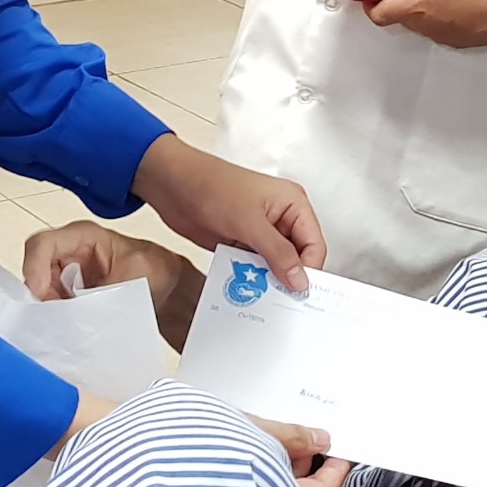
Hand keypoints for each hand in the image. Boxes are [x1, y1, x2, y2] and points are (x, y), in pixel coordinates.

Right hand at [23, 219, 204, 350]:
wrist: (171, 291)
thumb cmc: (157, 271)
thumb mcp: (133, 275)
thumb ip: (103, 290)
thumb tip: (77, 310)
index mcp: (83, 236)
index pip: (43, 244)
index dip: (34, 268)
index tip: (40, 294)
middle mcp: (68, 254)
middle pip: (34, 271)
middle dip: (40, 297)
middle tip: (54, 319)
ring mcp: (67, 277)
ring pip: (39, 294)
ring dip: (48, 311)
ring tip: (68, 326)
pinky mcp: (69, 298)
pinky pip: (52, 308)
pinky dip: (58, 321)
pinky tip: (72, 330)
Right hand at [50, 395, 347, 486]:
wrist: (109, 448)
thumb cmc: (167, 441)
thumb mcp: (236, 427)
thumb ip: (283, 435)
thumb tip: (323, 439)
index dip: (335, 472)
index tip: (342, 448)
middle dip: (305, 469)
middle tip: (304, 433)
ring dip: (278, 470)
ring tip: (273, 433)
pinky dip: (253, 473)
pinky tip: (247, 446)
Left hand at [131, 134, 323, 291]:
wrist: (171, 185)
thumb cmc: (211, 186)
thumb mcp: (250, 222)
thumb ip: (278, 253)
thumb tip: (300, 280)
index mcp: (293, 203)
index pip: (314, 244)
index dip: (309, 270)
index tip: (298, 294)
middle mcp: (282, 218)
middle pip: (298, 257)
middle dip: (290, 278)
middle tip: (281, 301)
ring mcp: (261, 232)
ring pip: (276, 266)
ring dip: (268, 280)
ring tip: (261, 296)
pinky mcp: (242, 242)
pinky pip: (255, 267)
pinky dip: (251, 279)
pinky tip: (245, 289)